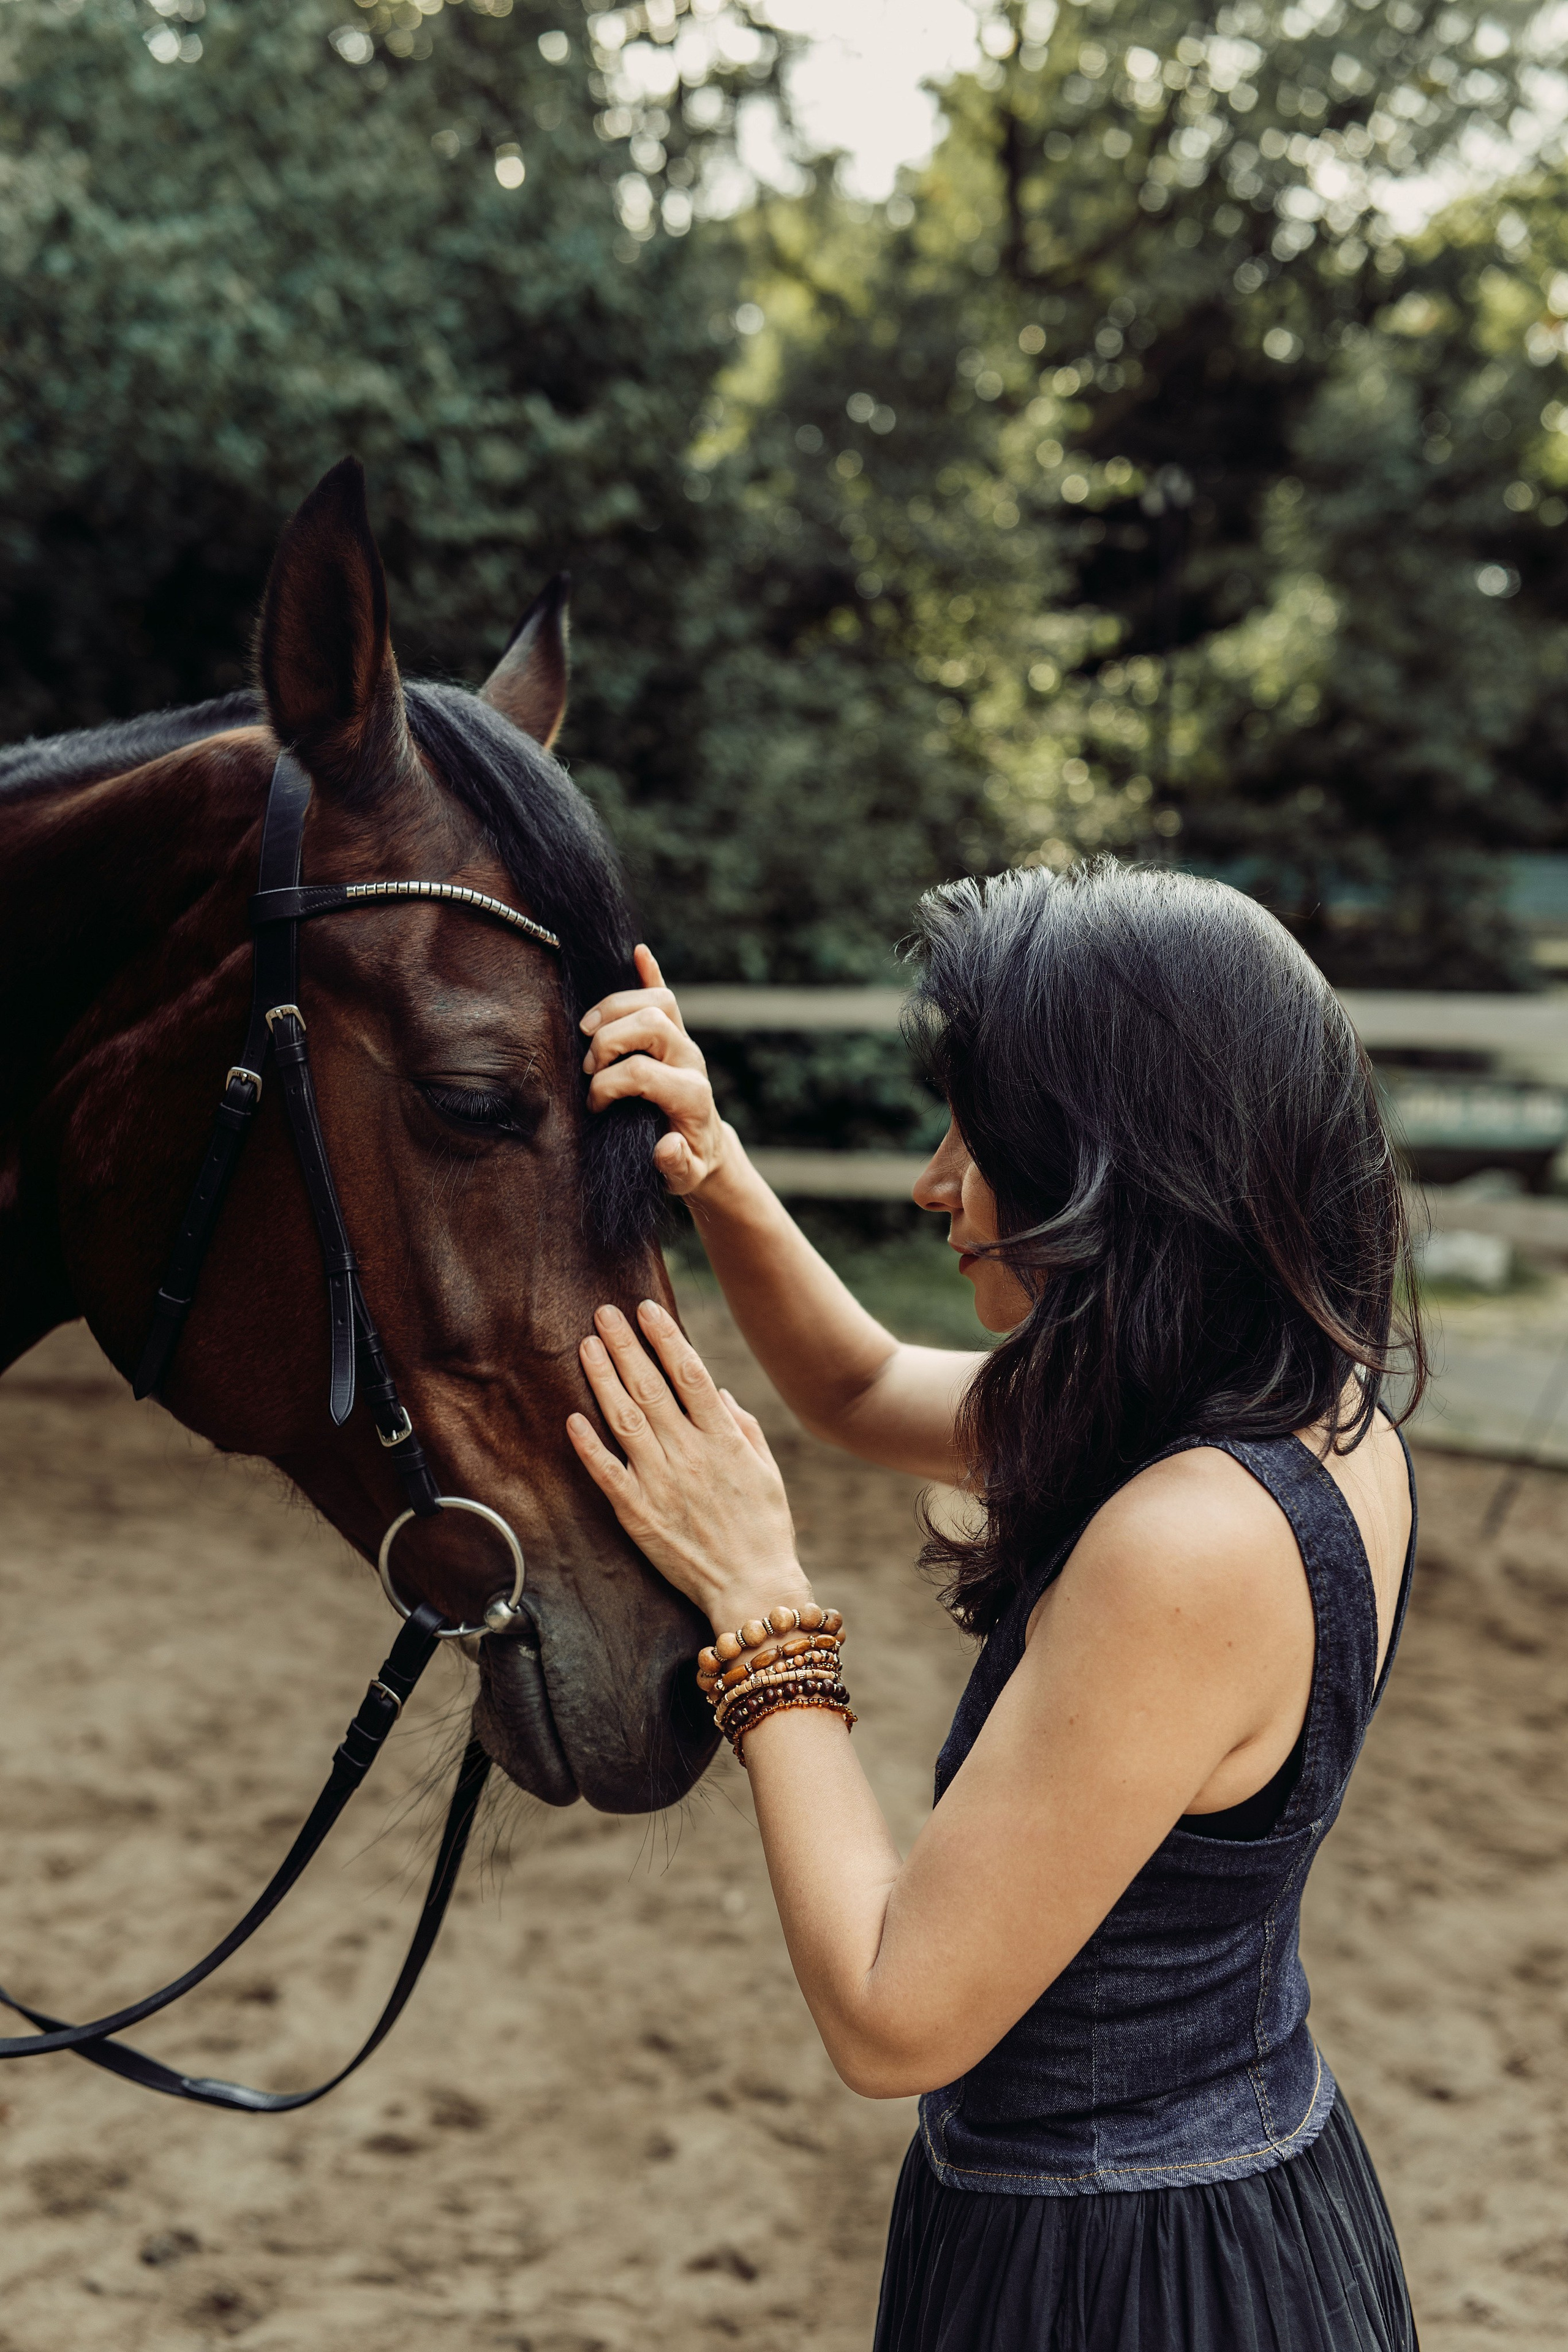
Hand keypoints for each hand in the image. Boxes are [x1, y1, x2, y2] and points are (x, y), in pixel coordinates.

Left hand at [566, 1298, 812, 1635]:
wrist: (752, 1587)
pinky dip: (588, 1444)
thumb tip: (721, 1394)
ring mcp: (661, 1482)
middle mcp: (690, 1453)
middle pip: (651, 1386)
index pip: (690, 1373)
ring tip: (587, 1345)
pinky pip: (606, 1472)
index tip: (647, 1309)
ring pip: (624, 1418)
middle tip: (603, 1313)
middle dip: (626, 1344)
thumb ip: (743, 1429)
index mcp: (723, 1439)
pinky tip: (572, 1416)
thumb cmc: (764, 1530)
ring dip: (603, 1378)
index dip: (666, 1337)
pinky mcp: (638, 1513)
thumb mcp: (766, 1472)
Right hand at [581, 945, 730, 1195]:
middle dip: (610, 1039)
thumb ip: (675, 1164)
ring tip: (588, 1030)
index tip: (594, 1105)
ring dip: (616, 1007)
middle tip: (589, 1066)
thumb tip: (667, 1145)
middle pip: (652, 1023)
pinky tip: (639, 952)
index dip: (608, 1085)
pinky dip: (651, 971)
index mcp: (691, 1094)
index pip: (642, 1071)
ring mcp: (684, 1042)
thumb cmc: (689, 1163)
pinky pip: (666, 993)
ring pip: (658, 1000)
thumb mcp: (684, 1176)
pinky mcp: (676, 1033)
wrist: (707, 1148)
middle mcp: (690, 1059)